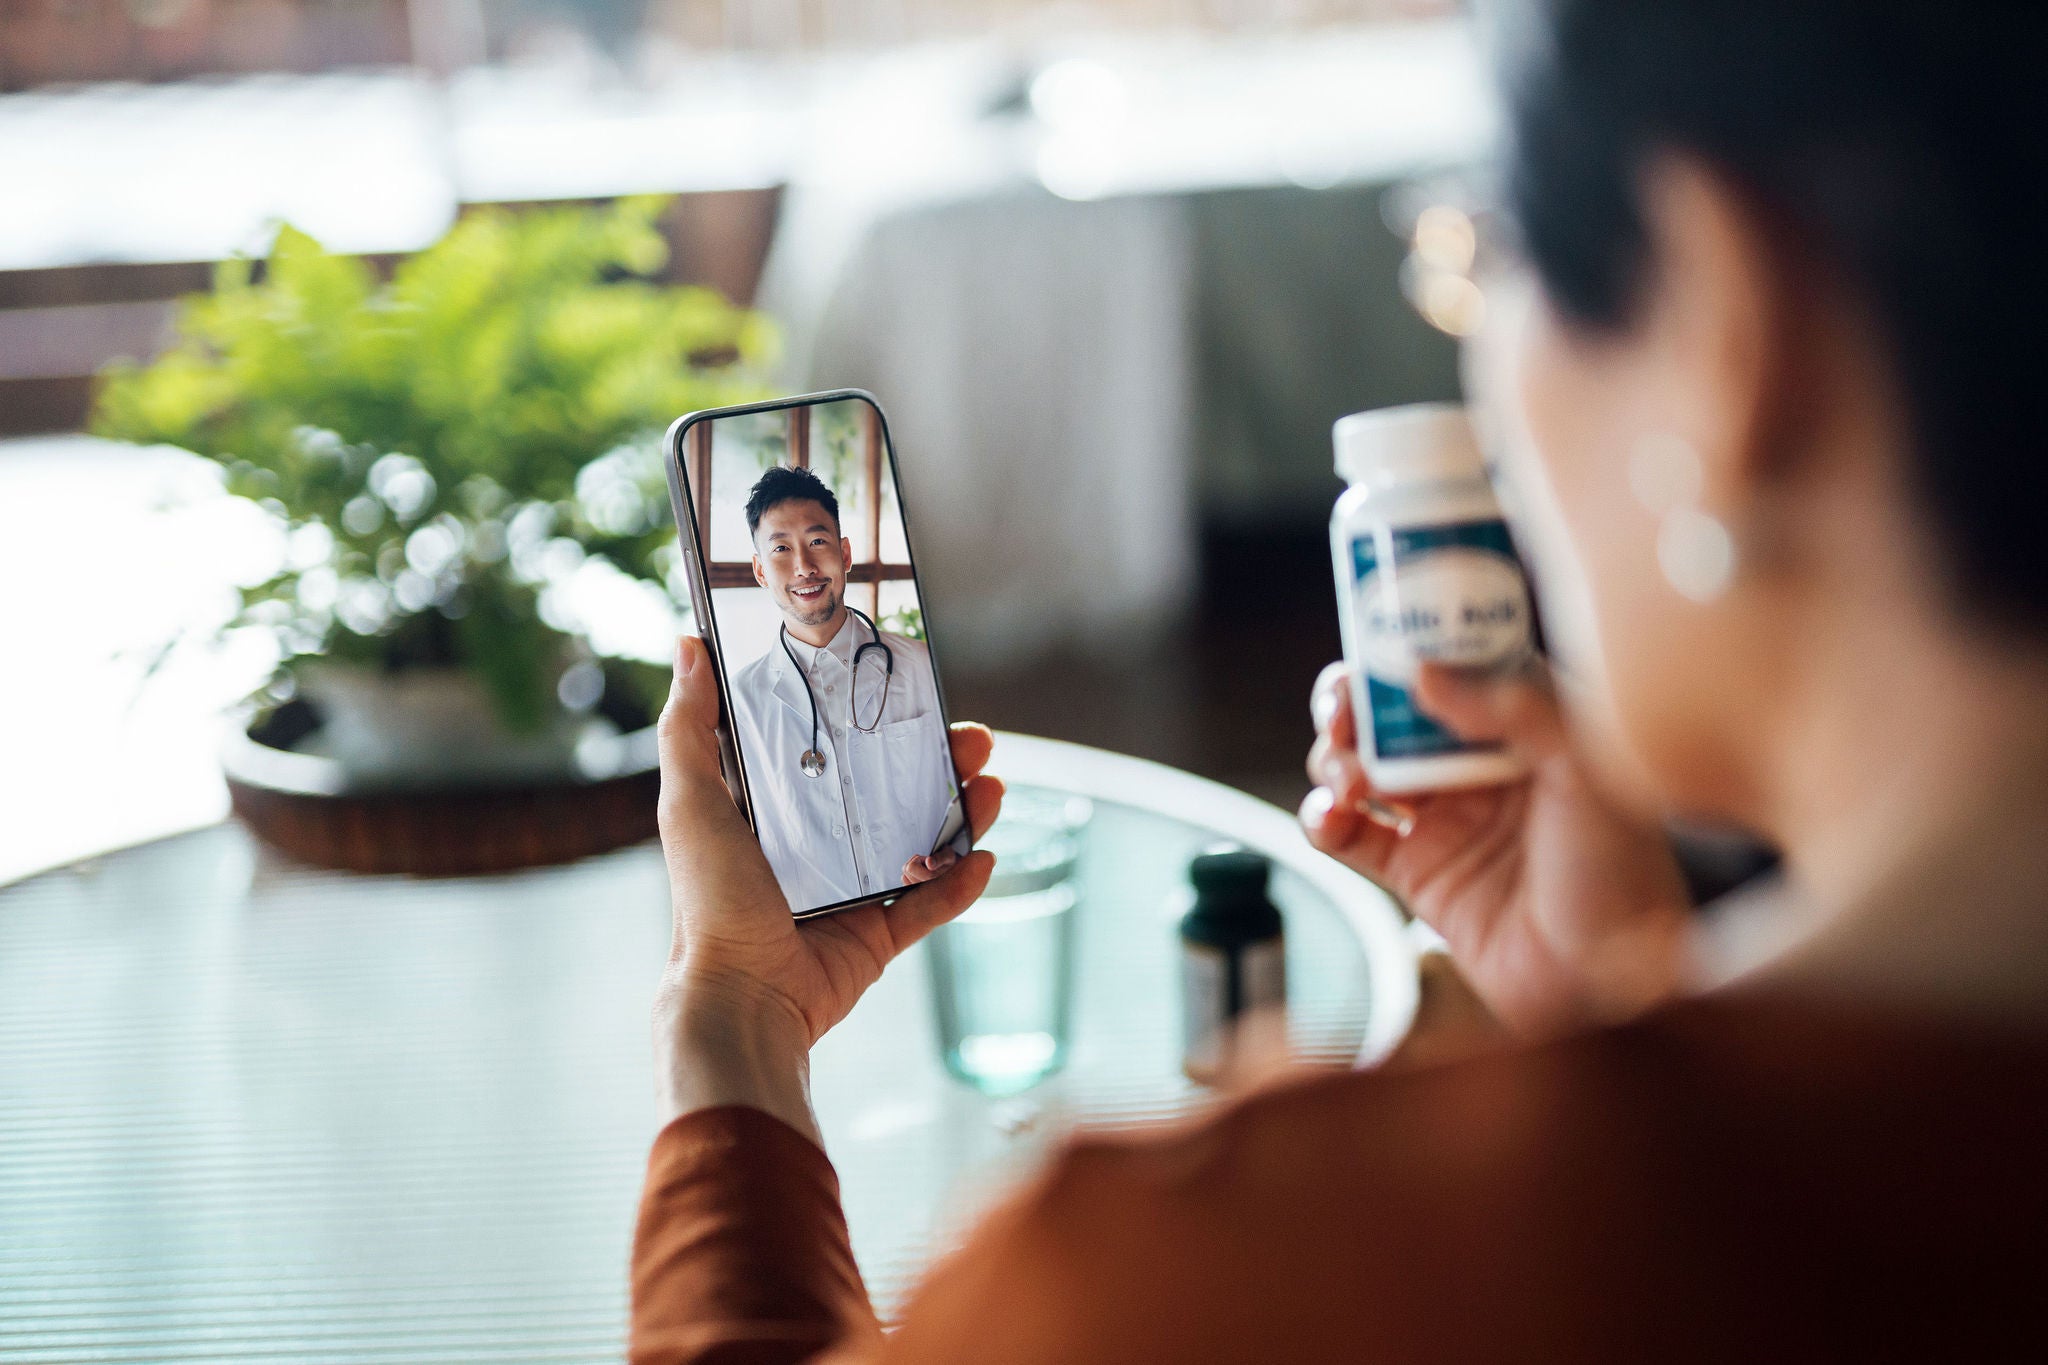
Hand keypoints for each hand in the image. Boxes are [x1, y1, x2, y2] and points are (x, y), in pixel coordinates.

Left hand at [652, 635, 1002, 1137]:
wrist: (740, 998)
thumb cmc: (708, 902)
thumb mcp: (690, 801)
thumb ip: (688, 727)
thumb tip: (688, 646)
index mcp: (776, 810)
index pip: (836, 749)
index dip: (876, 720)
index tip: (914, 690)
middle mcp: (817, 846)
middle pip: (893, 790)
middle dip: (939, 761)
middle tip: (973, 737)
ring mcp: (852, 892)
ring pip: (923, 842)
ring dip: (964, 814)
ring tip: (992, 788)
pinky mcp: (876, 937)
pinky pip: (931, 906)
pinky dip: (961, 884)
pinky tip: (985, 857)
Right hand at [1303, 659, 1691, 1035]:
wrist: (1606, 985)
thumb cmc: (1620, 873)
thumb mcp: (1586, 769)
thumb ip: (1512, 707)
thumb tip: (1422, 671)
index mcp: (1527, 726)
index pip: (1456, 661)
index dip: (1411, 643)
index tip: (1377, 638)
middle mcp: (1478, 765)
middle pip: (1392, 711)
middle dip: (1353, 702)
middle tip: (1342, 712)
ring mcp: (1442, 817)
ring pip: (1360, 764)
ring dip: (1334, 758)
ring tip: (1349, 780)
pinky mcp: (1413, 872)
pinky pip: (1347, 832)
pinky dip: (1322, 817)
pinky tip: (1331, 815)